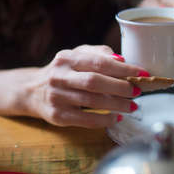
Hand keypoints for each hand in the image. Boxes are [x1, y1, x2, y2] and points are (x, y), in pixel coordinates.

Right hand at [20, 45, 146, 127]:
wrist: (31, 90)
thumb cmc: (63, 71)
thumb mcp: (76, 55)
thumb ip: (98, 53)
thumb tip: (122, 59)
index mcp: (67, 58)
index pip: (99, 62)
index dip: (123, 68)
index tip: (141, 73)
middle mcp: (59, 76)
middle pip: (95, 82)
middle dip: (121, 87)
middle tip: (137, 91)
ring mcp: (57, 97)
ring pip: (92, 102)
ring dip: (116, 105)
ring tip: (132, 106)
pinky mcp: (57, 116)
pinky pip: (85, 120)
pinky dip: (103, 120)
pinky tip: (116, 118)